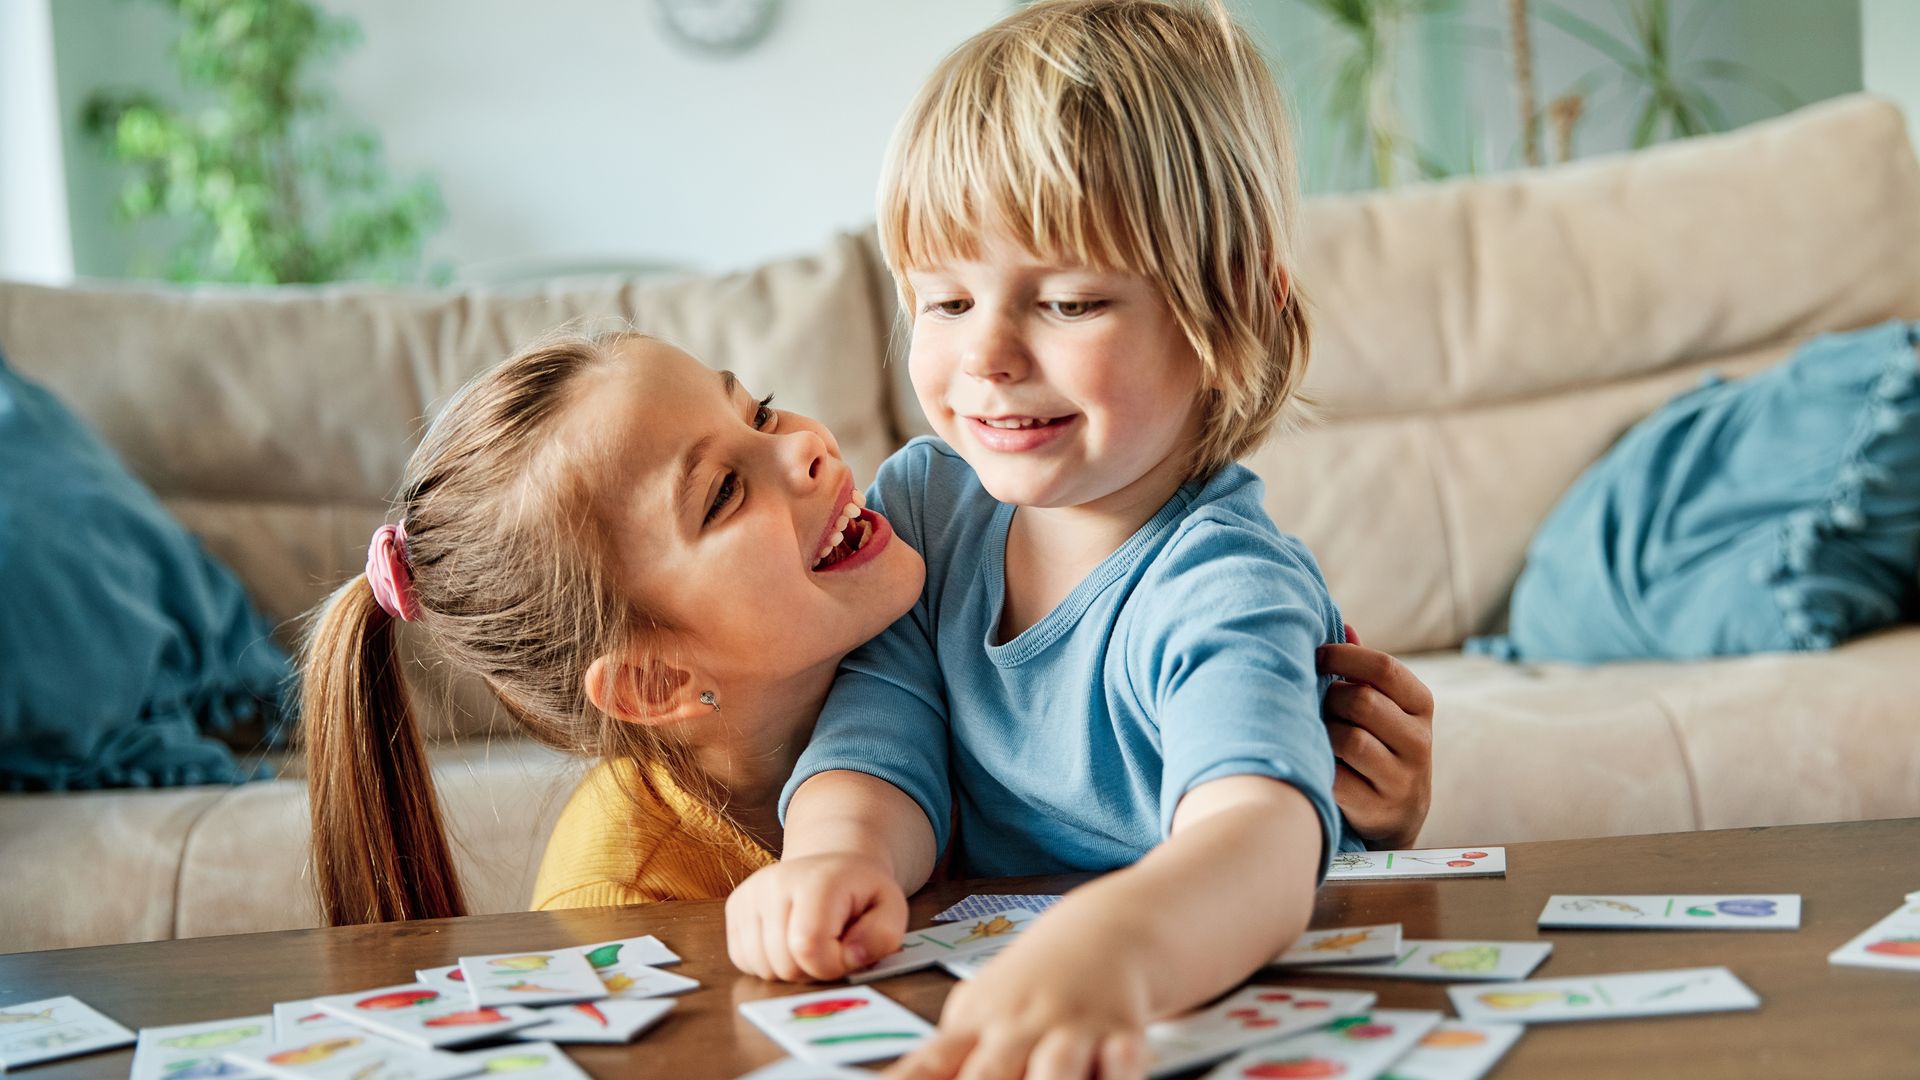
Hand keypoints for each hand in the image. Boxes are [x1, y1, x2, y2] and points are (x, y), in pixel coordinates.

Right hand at [724, 853, 906, 981]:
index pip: (808, 947)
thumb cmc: (861, 893)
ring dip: (790, 969)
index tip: (848, 950)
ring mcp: (749, 894)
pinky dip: (768, 964)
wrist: (833, 865)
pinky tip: (787, 942)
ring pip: (762, 967)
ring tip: (810, 942)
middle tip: (830, 945)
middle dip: (813, 969)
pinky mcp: (734, 907)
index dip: (832, 964)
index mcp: (816, 880)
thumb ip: (882, 936)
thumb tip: (850, 956)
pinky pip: (744, 961)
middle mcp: (774, 882)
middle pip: (784, 964)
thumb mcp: (892, 909)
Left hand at [885, 911, 1150, 1079]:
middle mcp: (1020, 1028)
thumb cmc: (1038, 980)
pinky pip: (1121, 1062)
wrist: (1109, 926)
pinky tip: (1114, 1074)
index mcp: (978, 1024)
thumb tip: (905, 1079)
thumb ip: (950, 1053)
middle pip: (987, 1077)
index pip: (929, 1066)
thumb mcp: (985, 1006)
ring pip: (1054, 1069)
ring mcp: (1071, 1028)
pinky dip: (1117, 1074)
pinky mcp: (1122, 1032)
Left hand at [1319, 624, 1433, 849]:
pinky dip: (1320, 766)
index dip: (1344, 656)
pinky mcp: (1380, 810)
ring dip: (1324, 734)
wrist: (1396, 817)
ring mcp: (1403, 779)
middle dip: (1330, 699)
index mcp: (1421, 706)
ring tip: (1319, 736)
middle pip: (1361, 701)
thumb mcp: (1383, 707)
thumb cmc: (1378, 744)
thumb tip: (1344, 626)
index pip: (1385, 668)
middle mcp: (1420, 742)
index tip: (1316, 656)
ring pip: (1348, 739)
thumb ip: (1364, 671)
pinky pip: (1336, 777)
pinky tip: (1317, 764)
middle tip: (1319, 706)